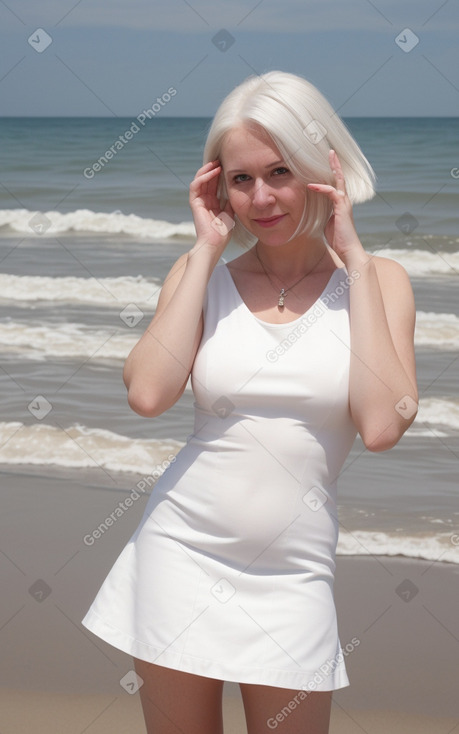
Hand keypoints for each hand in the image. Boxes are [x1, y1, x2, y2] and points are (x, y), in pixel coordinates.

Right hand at [189, 160, 234, 253]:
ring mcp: (198, 201)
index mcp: (212, 203)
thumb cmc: (223, 233)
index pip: (214, 184)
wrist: (215, 244)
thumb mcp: (230, 213)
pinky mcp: (194, 203)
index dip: (219, 174)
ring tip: (216, 162)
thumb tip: (235, 190)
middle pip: (207, 180)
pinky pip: (196, 186)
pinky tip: (213, 171)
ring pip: (199, 180)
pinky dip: (203, 177)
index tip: (228, 165)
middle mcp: (204, 201)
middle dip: (213, 168)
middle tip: (221, 159)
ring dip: (207, 170)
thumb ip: (230, 202)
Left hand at [307, 150, 366, 264]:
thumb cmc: (338, 239)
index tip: (324, 164)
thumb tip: (316, 212)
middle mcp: (344, 200)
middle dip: (335, 164)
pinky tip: (311, 185)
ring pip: (339, 180)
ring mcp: (344, 202)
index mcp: (340, 203)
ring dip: (333, 167)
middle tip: (330, 151)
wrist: (348, 249)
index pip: (335, 184)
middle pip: (340, 177)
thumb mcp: (327, 224)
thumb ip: (323, 215)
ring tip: (328, 155)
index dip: (330, 174)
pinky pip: (332, 192)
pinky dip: (321, 188)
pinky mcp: (342, 207)